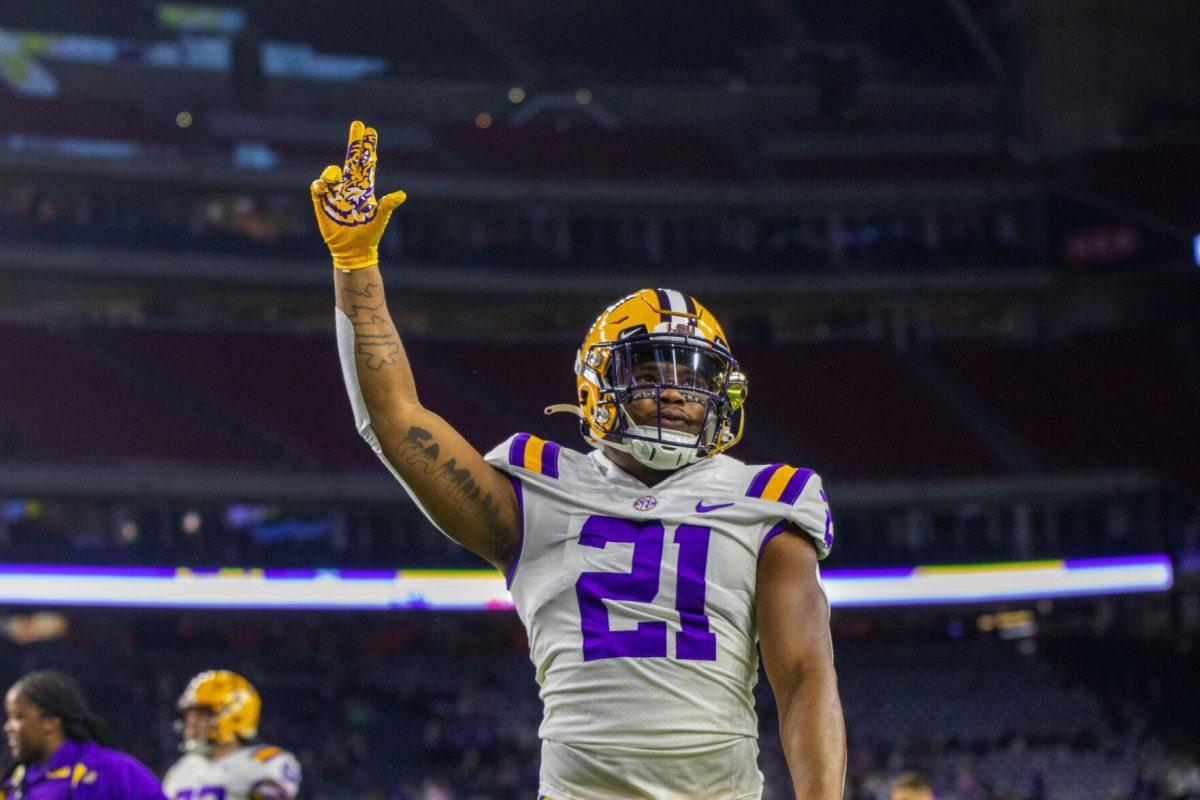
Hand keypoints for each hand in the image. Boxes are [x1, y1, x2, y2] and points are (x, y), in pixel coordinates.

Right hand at [311, 120, 406, 270]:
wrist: (352, 251)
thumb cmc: (369, 235)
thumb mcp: (379, 219)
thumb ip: (388, 205)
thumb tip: (402, 194)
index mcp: (365, 188)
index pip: (366, 163)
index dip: (368, 147)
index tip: (370, 130)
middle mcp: (350, 187)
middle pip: (351, 159)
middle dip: (355, 142)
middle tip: (358, 124)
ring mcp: (336, 193)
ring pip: (332, 172)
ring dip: (332, 171)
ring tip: (333, 176)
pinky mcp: (323, 202)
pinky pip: (318, 187)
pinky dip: (320, 184)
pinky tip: (323, 187)